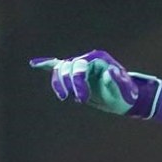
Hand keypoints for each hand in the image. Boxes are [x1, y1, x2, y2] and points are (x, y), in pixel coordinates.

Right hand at [29, 50, 158, 116]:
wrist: (125, 98)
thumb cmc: (127, 94)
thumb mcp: (126, 91)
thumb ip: (119, 81)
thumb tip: (110, 72)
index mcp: (99, 60)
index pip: (80, 67)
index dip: (78, 83)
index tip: (82, 99)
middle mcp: (88, 60)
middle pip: (67, 67)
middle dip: (68, 84)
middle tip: (79, 101)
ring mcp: (81, 65)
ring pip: (61, 68)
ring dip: (59, 83)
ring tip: (64, 97)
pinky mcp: (76, 73)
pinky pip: (58, 66)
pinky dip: (47, 64)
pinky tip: (35, 64)